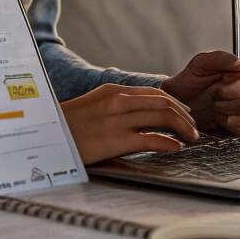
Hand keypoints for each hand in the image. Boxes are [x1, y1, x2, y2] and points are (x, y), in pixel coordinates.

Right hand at [60, 84, 198, 163]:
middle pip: (165, 102)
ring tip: (191, 138)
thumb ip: (116, 106)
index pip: (156, 93)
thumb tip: (140, 114)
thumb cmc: (69, 126)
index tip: (186, 114)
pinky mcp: (116, 140)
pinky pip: (152, 139)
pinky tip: (176, 148)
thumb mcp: (94, 106)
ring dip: (183, 128)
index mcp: (114, 91)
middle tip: (194, 128)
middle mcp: (119, 100)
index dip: (176, 104)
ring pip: (164, 116)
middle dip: (185, 115)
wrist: (45, 137)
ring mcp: (118, 120)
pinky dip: (169, 143)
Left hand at [161, 41, 239, 135]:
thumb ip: (219, 58)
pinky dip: (228, 119)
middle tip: (214, 90)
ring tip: (214, 102)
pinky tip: (218, 115)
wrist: (183, 105)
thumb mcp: (199, 64)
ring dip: (226, 104)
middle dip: (230, 89)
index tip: (229, 73)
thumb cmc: (192, 81)